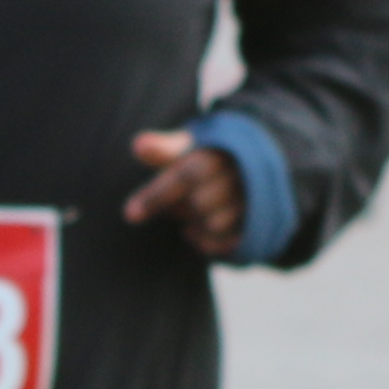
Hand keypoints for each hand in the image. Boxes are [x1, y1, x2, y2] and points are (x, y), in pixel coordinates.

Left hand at [122, 128, 247, 258]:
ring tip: (191, 210)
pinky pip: (224, 243)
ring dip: (194, 222)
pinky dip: (204, 240)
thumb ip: (164, 149)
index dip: (157, 195)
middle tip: (175, 202)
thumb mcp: (188, 147)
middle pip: (199, 203)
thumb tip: (137, 145)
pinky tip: (194, 229)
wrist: (252, 169)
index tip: (129, 214)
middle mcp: (242, 175)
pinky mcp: (259, 224)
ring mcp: (253, 200)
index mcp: (222, 151)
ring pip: (212, 223)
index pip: (187, 175)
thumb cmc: (209, 156)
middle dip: (179, 207)